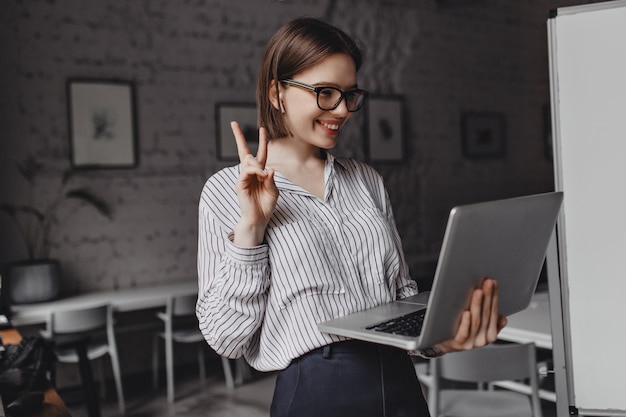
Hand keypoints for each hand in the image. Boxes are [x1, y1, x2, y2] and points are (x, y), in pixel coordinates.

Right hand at [231, 121, 278, 246]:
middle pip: (244, 151)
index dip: (262, 141)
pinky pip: (246, 172)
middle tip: (233, 124)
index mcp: (260, 173)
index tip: (262, 129)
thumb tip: (269, 169)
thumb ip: (271, 180)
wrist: (259, 219)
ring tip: (263, 174)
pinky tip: (261, 175)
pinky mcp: (240, 184)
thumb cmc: (266, 205)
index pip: (260, 153)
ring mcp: (243, 178)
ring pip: (248, 161)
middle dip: (238, 137)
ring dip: (257, 165)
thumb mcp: (273, 191)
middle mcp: (250, 173)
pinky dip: (255, 171)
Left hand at [434, 278, 507, 353]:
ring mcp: (471, 341)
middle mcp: (483, 338)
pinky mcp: (459, 343)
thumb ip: (488, 313)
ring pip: (476, 321)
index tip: (493, 283)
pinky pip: (464, 332)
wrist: (445, 344)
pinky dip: (466, 322)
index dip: (494, 296)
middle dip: (488, 296)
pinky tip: (466, 313)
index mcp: (491, 333)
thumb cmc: (462, 330)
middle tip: (487, 283)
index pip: (494, 311)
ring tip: (478, 293)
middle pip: (486, 314)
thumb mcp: (479, 323)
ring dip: (478, 305)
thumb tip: (494, 299)